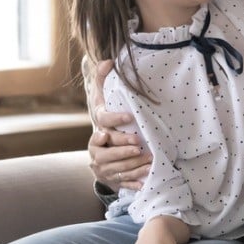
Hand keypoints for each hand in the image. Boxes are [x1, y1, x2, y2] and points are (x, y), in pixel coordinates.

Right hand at [88, 60, 150, 190]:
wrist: (100, 147)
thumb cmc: (105, 119)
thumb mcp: (102, 99)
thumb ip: (102, 80)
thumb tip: (108, 60)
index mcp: (96, 131)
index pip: (102, 124)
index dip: (114, 120)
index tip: (129, 117)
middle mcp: (95, 151)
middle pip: (106, 153)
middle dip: (122, 148)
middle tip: (138, 144)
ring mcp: (102, 167)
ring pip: (115, 168)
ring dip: (131, 165)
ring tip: (148, 161)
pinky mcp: (111, 178)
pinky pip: (122, 182)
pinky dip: (134, 182)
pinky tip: (146, 180)